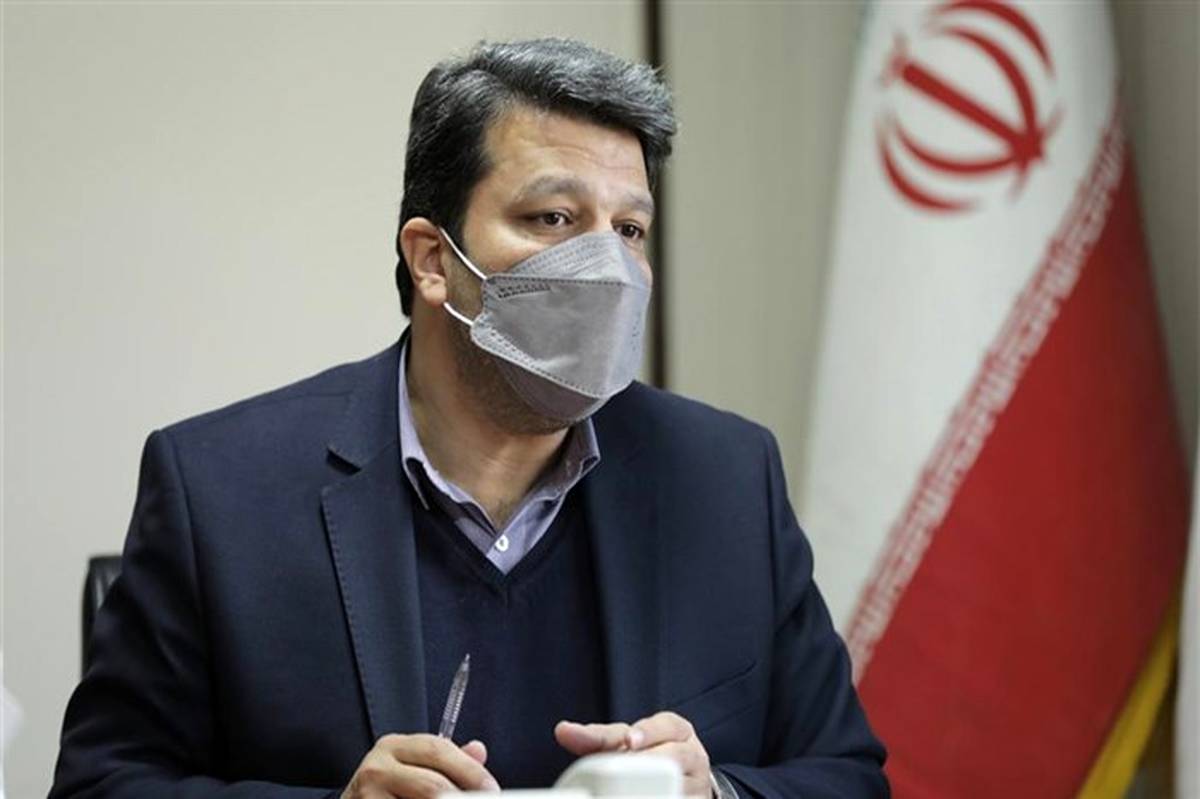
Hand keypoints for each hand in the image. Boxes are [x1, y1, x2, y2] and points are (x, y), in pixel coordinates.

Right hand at [341, 734, 498, 798]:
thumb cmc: (386, 791)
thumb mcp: (412, 769)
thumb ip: (446, 761)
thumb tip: (479, 750)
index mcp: (394, 746)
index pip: (438, 749)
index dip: (470, 771)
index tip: (491, 789)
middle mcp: (377, 767)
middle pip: (432, 785)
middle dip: (461, 798)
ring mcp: (367, 795)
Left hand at [555, 712, 711, 797]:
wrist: (684, 782)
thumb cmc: (648, 755)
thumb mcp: (626, 742)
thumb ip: (598, 737)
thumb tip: (563, 730)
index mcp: (676, 729)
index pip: (663, 725)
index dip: (646, 732)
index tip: (630, 741)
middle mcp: (693, 754)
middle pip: (673, 755)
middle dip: (647, 762)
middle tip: (625, 768)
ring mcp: (698, 783)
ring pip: (679, 783)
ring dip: (655, 787)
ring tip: (634, 790)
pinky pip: (681, 798)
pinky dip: (663, 798)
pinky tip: (646, 797)